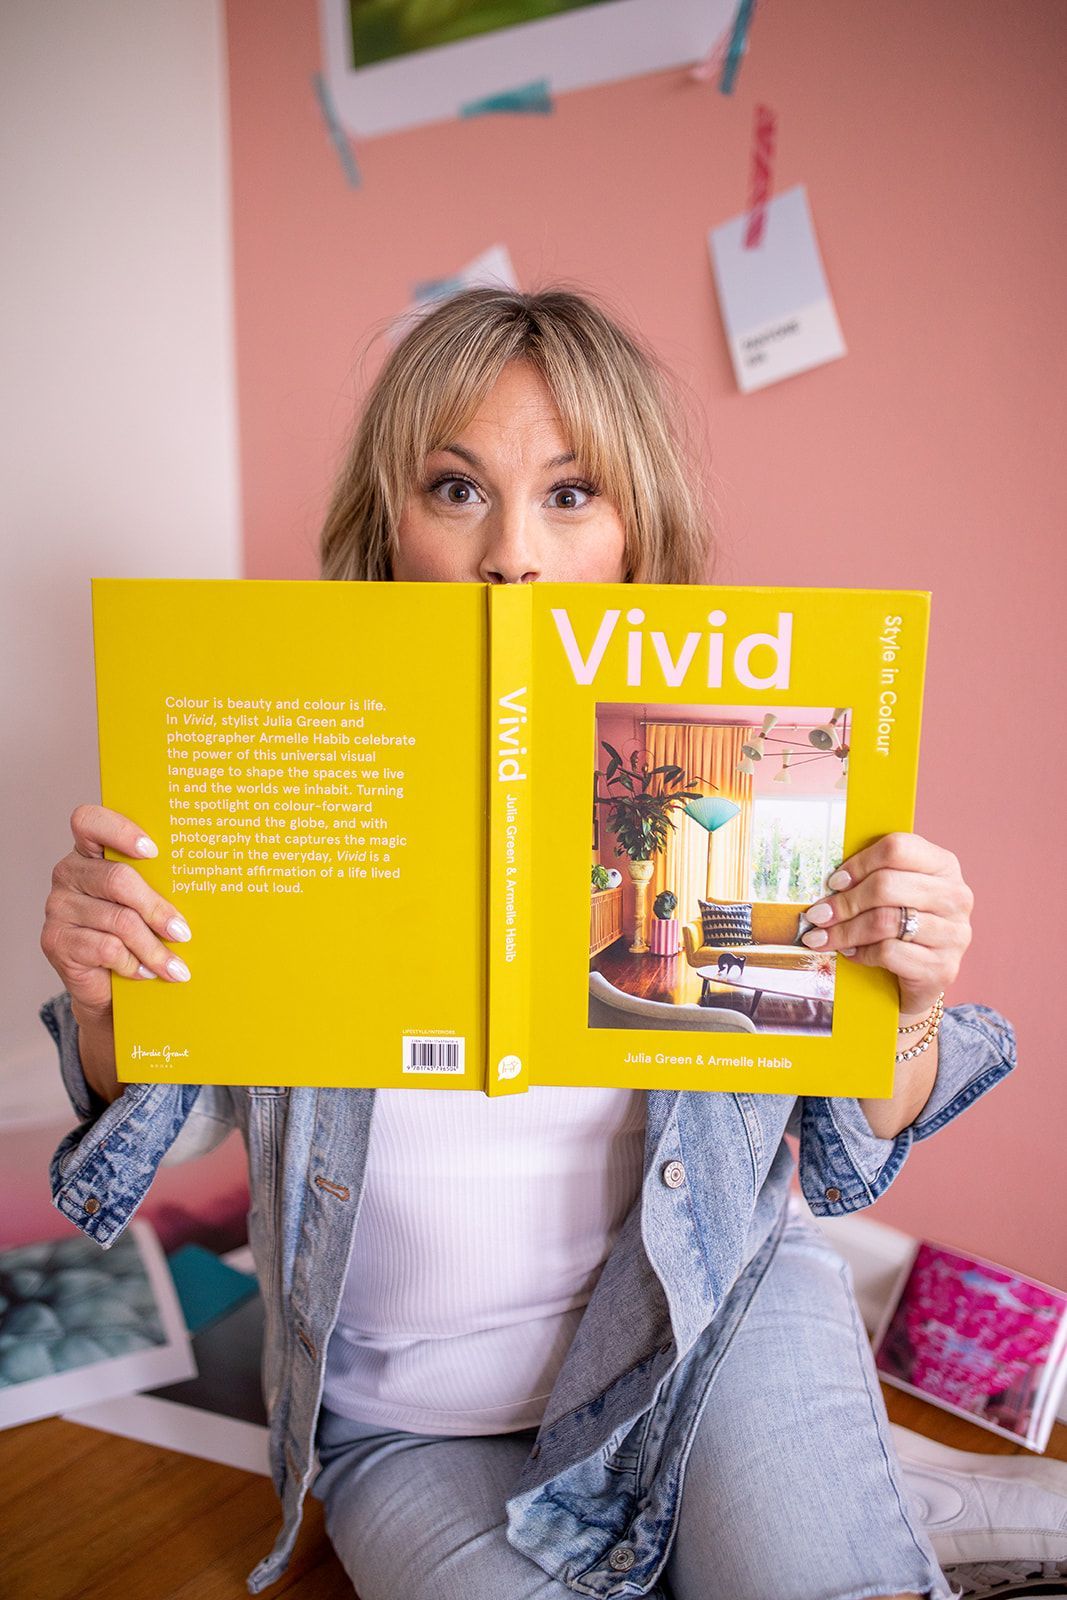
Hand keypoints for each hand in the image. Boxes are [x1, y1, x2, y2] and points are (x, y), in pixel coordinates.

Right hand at [41, 804, 192, 1019]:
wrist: (106, 985)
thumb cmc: (134, 933)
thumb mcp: (144, 902)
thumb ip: (157, 884)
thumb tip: (200, 883)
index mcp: (90, 851)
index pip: (90, 821)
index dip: (121, 831)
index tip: (154, 851)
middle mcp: (68, 873)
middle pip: (117, 878)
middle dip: (156, 908)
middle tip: (183, 932)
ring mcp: (58, 906)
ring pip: (118, 920)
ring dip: (153, 948)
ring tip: (175, 966)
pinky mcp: (55, 940)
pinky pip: (105, 948)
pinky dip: (132, 963)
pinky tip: (145, 972)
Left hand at [800, 831, 972, 1016]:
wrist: (923, 977)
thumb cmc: (902, 926)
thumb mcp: (894, 894)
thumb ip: (871, 877)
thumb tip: (829, 880)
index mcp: (943, 865)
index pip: (898, 848)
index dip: (860, 863)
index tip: (835, 882)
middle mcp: (955, 896)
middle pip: (886, 885)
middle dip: (844, 902)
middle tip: (818, 915)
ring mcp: (953, 933)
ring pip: (885, 921)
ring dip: (845, 930)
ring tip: (823, 937)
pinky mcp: (943, 967)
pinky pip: (889, 952)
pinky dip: (862, 953)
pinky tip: (852, 954)